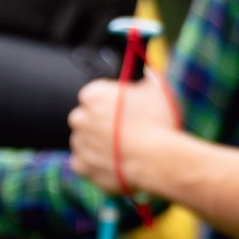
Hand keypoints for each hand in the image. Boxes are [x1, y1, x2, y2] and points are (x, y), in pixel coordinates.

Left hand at [69, 76, 183, 195]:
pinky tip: (112, 163)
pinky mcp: (81, 166)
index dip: (110, 104)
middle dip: (98, 123)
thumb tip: (149, 73)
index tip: (123, 112)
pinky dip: (93, 164)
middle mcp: (80, 117)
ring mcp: (79, 143)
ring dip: (96, 144)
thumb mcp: (158, 92)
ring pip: (84, 141)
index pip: (94, 96)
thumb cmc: (157, 122)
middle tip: (122, 131)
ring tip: (120, 150)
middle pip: (85, 118)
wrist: (155, 158)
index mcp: (94, 94)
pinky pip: (83, 163)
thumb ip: (149, 79)